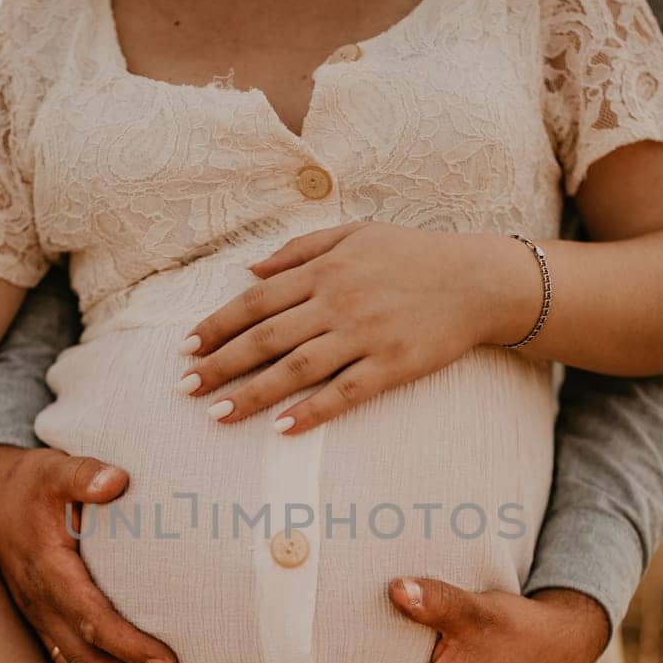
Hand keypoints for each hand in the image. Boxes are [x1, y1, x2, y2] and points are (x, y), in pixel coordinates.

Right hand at [0, 443, 181, 662]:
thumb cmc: (25, 481)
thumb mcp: (51, 470)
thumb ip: (83, 474)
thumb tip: (117, 479)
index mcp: (49, 572)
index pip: (93, 619)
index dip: (130, 644)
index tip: (170, 661)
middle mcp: (41, 604)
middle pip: (86, 660)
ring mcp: (37, 617)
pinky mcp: (40, 620)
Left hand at [177, 221, 537, 432]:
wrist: (477, 279)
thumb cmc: (412, 255)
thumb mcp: (355, 233)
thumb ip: (300, 249)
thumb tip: (248, 269)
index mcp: (325, 268)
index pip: (256, 300)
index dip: (217, 325)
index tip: (186, 348)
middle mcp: (339, 301)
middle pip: (266, 337)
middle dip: (220, 364)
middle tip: (185, 388)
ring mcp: (366, 335)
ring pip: (296, 369)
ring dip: (252, 394)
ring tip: (217, 416)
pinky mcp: (392, 366)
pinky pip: (344, 393)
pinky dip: (312, 412)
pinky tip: (282, 430)